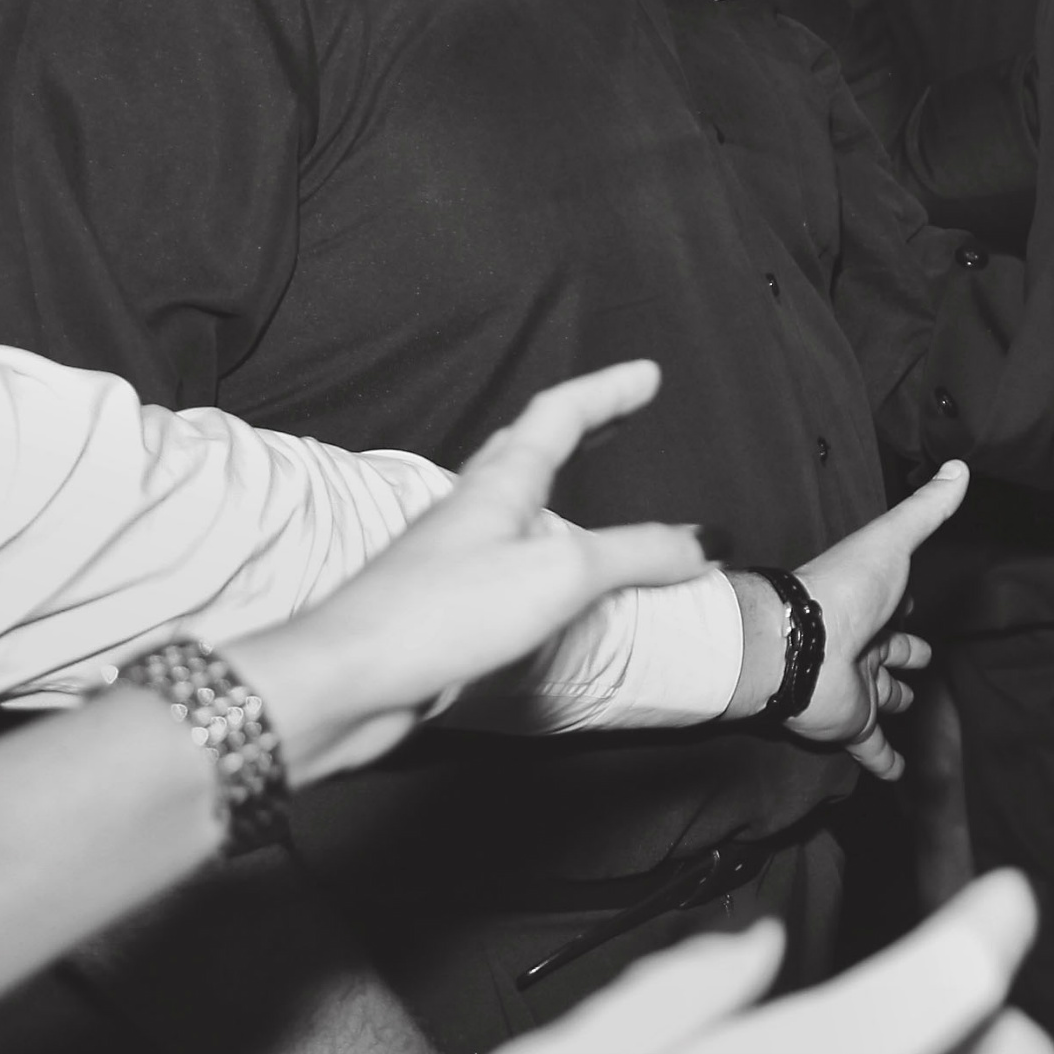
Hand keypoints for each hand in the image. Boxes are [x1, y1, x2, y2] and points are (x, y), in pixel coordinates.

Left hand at [229, 362, 705, 780]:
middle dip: (579, 424)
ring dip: (556, 483)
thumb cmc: (444, 611)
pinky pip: (507, 560)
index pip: (558, 416)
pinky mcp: (444, 606)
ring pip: (513, 504)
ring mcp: (451, 557)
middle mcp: (472, 510)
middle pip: (527, 448)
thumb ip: (638, 555)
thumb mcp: (561, 575)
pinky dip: (542, 548)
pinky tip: (548, 577)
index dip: (606, 392)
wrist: (345, 680)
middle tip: (621, 410)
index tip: (648, 373)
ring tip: (590, 483)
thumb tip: (708, 543)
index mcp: (499, 485)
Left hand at [773, 462, 967, 773]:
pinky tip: (900, 773)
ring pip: (881, 696)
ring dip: (894, 701)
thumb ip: (927, 508)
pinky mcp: (851, 723)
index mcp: (871, 603)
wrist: (798, 640)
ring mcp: (856, 686)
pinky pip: (872, 748)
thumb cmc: (844, 586)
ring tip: (909, 705)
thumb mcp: (893, 539)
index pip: (895, 603)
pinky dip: (886, 761)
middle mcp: (863, 644)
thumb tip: (961, 467)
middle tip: (922, 658)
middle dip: (905, 653)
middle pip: (890, 651)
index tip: (916, 602)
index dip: (906, 602)